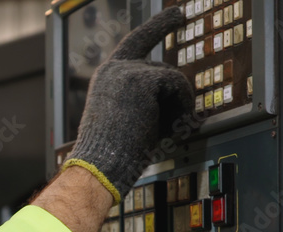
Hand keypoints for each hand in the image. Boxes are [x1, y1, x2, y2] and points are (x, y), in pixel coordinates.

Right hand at [62, 7, 194, 203]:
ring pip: (173, 80)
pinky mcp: (141, 79)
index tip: (177, 14)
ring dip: (177, 107)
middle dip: (173, 90)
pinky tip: (170, 127)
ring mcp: (127, 71)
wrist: (99, 166)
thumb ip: (148, 100)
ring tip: (165, 132)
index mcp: (107, 77)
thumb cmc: (113, 153)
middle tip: (178, 81)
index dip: (158, 26)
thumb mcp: (128, 119)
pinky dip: (181, 108)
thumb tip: (183, 100)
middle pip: (163, 69)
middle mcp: (115, 68)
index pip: (136, 42)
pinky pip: (178, 87)